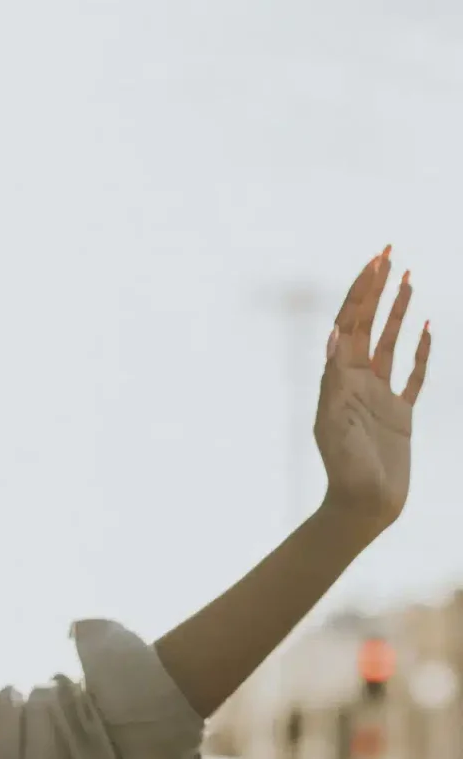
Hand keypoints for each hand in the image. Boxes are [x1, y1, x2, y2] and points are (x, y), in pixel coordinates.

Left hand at [314, 247, 430, 540]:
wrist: (363, 506)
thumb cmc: (345, 469)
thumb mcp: (334, 423)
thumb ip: (334, 381)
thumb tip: (334, 338)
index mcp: (339, 380)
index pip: (349, 324)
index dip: (360, 292)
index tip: (373, 261)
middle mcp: (357, 382)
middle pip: (367, 324)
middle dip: (375, 289)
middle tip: (387, 252)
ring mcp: (379, 396)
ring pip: (390, 343)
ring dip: (397, 310)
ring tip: (407, 277)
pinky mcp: (399, 414)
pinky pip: (412, 375)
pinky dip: (420, 351)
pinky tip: (425, 328)